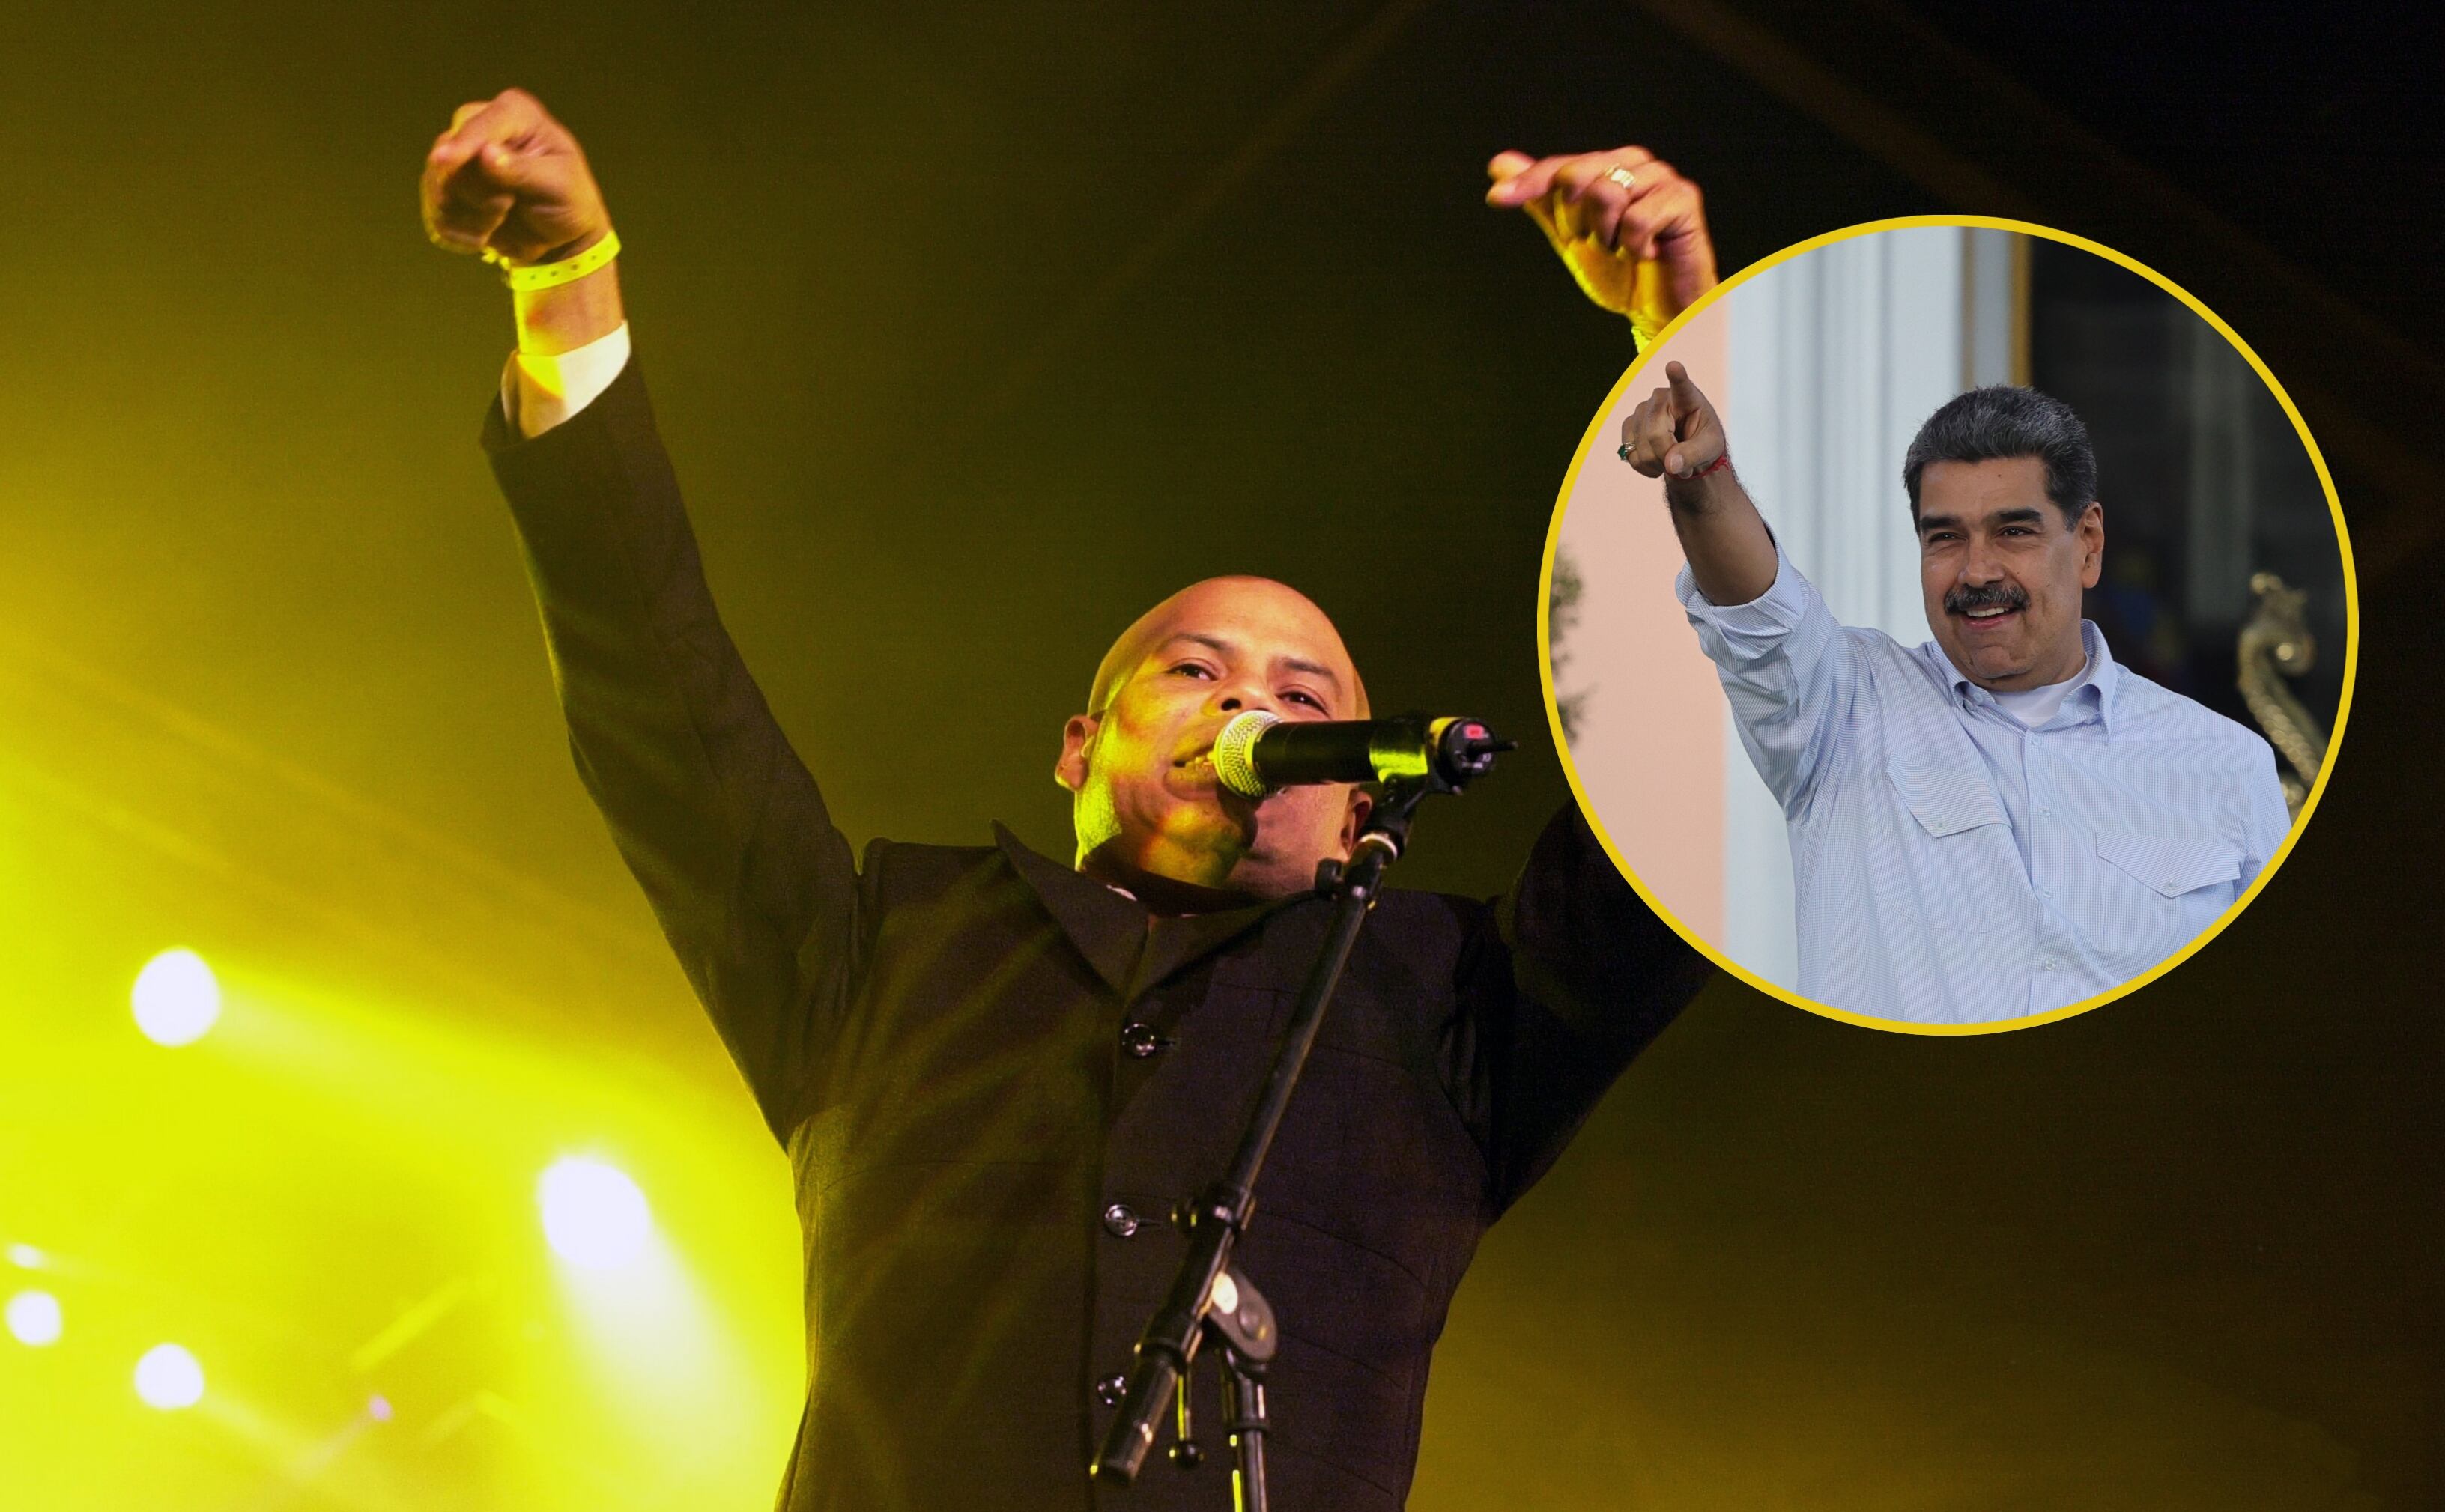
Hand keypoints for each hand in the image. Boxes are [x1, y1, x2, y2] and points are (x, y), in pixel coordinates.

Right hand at [422, 89, 609, 264]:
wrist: (560, 236)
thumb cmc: (569, 201)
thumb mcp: (560, 186)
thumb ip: (524, 170)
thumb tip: (485, 154)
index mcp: (515, 113)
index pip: (478, 125)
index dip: (461, 145)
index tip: (443, 162)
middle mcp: (480, 126)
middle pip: (451, 158)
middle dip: (478, 194)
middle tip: (510, 205)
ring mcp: (459, 157)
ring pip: (440, 187)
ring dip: (471, 216)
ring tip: (502, 219)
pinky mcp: (447, 187)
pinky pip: (436, 213)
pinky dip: (460, 232)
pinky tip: (484, 235)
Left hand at [1486, 146, 1715, 332]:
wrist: (1660, 310)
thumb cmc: (1620, 272)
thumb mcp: (1570, 237)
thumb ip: (1540, 201)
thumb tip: (1498, 164)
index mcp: (1608, 165)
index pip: (1558, 168)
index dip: (1528, 185)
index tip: (1496, 200)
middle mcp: (1636, 162)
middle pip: (1577, 176)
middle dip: (1576, 222)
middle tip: (1598, 245)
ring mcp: (1662, 178)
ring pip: (1606, 194)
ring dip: (1607, 237)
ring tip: (1625, 250)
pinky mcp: (1684, 199)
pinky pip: (1637, 218)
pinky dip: (1633, 246)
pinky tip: (1648, 254)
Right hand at [1619, 362, 1724, 480]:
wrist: (1688, 449)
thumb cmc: (1703, 442)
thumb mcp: (1710, 449)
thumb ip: (1694, 455)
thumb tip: (1671, 464)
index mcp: (1687, 397)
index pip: (1681, 384)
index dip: (1677, 376)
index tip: (1674, 367)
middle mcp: (1660, 398)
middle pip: (1655, 434)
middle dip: (1668, 456)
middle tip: (1684, 465)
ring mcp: (1640, 410)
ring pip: (1641, 448)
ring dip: (1658, 464)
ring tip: (1672, 461)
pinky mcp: (1628, 425)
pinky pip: (1630, 454)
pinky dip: (1644, 466)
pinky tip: (1657, 462)